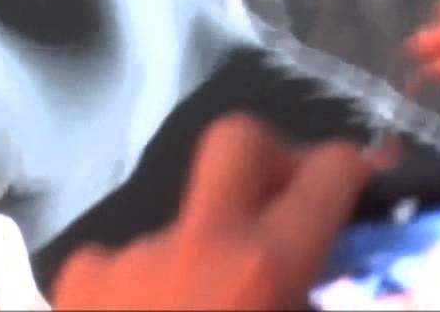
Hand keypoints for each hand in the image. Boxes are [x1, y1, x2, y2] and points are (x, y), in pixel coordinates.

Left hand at [51, 114, 381, 310]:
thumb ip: (310, 299)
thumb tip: (311, 287)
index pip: (327, 175)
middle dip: (274, 159)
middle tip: (290, 205)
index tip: (364, 184)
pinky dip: (145, 291)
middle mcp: (193, 247)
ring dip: (204, 258)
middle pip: (238, 144)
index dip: (354, 170)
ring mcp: (126, 258)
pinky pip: (124, 265)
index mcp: (261, 272)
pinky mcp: (74, 282)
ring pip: (180, 224)